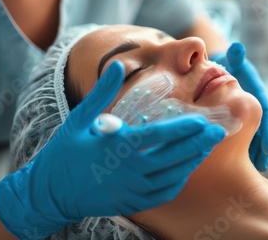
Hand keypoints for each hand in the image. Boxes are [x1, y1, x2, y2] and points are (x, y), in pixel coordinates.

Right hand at [0, 61, 224, 237]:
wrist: (50, 193)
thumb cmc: (64, 153)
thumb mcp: (79, 118)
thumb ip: (102, 92)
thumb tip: (117, 64)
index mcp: (116, 148)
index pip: (156, 137)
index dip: (182, 129)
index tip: (202, 120)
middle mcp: (128, 172)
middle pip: (172, 158)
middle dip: (197, 144)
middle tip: (218, 132)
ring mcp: (132, 191)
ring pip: (171, 177)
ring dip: (192, 161)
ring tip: (207, 146)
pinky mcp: (132, 203)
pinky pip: (163, 193)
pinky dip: (178, 180)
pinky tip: (187, 168)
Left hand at [210, 43, 267, 170]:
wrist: (219, 70)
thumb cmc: (226, 65)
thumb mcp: (232, 61)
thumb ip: (235, 57)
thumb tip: (236, 47)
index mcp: (258, 96)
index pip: (267, 116)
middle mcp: (255, 108)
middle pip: (261, 132)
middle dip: (262, 149)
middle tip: (261, 165)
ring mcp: (246, 117)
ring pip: (250, 138)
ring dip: (251, 154)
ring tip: (249, 170)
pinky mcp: (235, 122)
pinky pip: (238, 140)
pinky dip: (237, 152)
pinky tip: (231, 165)